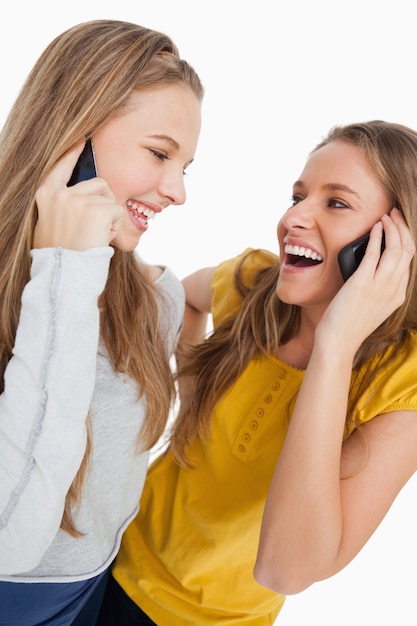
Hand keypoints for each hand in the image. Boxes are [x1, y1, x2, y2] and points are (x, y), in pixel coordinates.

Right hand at [33, 142, 123, 249]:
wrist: (64, 274)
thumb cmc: (59, 255)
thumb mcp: (49, 225)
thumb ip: (61, 207)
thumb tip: (77, 197)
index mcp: (46, 195)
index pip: (61, 166)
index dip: (73, 151)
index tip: (82, 138)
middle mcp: (60, 194)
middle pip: (98, 183)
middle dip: (103, 204)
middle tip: (91, 229)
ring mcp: (77, 200)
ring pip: (109, 198)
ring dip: (108, 217)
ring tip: (94, 235)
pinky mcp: (96, 210)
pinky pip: (116, 212)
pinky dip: (114, 227)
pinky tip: (100, 238)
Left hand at [316, 208, 414, 354]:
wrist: (338, 341)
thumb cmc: (349, 324)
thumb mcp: (373, 305)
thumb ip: (378, 286)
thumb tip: (372, 264)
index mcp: (398, 295)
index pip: (410, 260)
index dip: (406, 238)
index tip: (399, 226)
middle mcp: (393, 289)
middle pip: (407, 250)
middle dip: (403, 227)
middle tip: (395, 214)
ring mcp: (379, 286)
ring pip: (396, 249)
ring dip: (392, 228)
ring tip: (386, 216)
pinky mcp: (362, 283)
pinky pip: (374, 253)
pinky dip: (376, 237)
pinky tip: (374, 227)